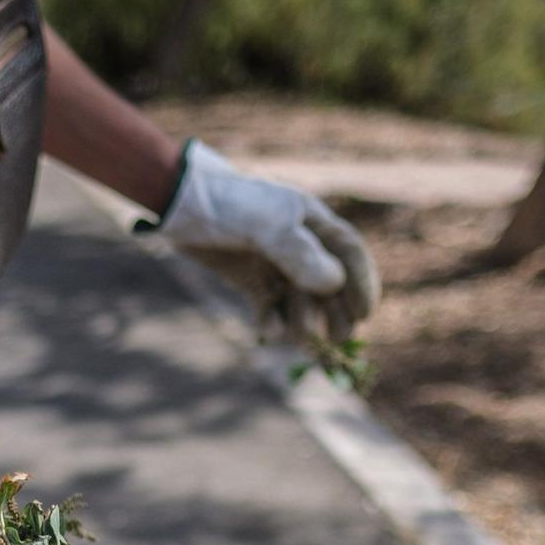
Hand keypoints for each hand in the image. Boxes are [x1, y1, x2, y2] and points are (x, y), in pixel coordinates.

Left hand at [148, 140, 379, 344]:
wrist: (180, 204)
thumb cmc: (228, 206)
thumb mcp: (265, 225)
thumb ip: (298, 253)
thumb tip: (333, 285)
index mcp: (311, 222)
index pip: (349, 254)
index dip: (362, 283)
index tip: (364, 314)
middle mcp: (298, 244)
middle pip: (330, 283)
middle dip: (337, 312)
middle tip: (336, 339)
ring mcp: (274, 263)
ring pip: (301, 300)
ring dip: (304, 321)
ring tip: (299, 338)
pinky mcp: (251, 280)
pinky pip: (271, 308)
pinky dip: (273, 323)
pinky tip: (268, 333)